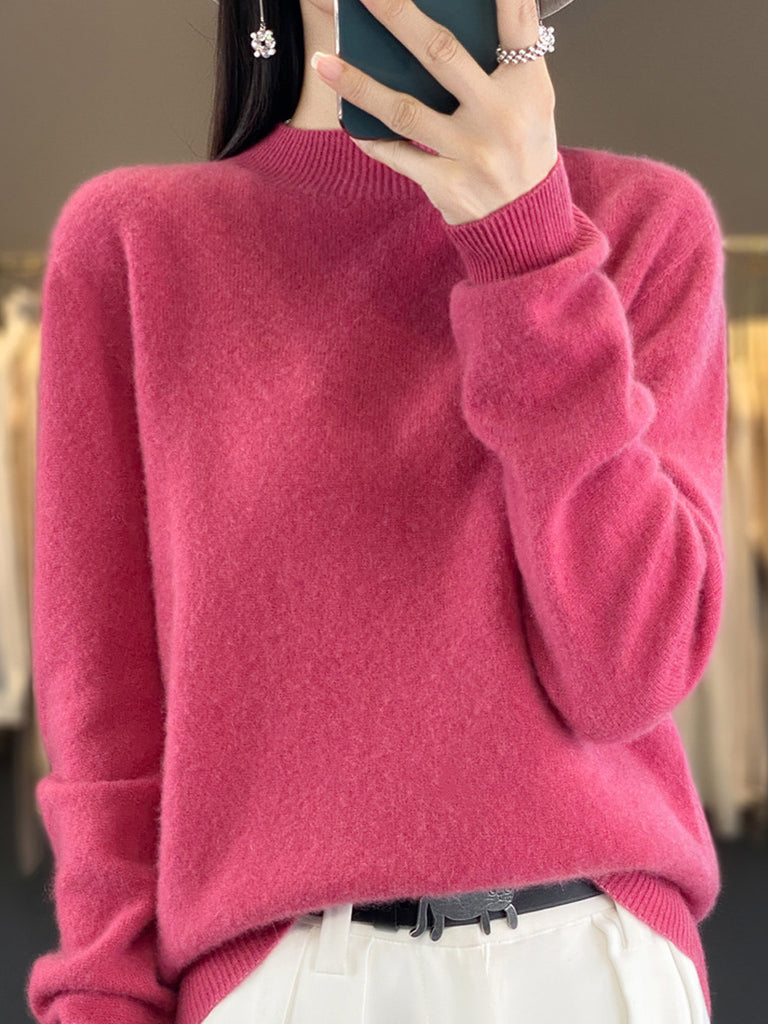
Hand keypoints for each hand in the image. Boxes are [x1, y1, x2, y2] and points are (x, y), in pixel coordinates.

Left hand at [311, 0, 558, 225]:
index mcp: (527, 87)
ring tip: (324, 62)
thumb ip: (502, 62)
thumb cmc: (522, 150)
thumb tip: (449, 18)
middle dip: (398, 16)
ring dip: (359, 85)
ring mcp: (470, 154)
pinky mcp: (447, 184)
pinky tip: (347, 119)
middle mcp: (499, 118)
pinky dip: (370, 137)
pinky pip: (398, 154)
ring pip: (405, 110)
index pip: (517, 25)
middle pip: (442, 55)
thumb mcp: (531, 101)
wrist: (525, 221)